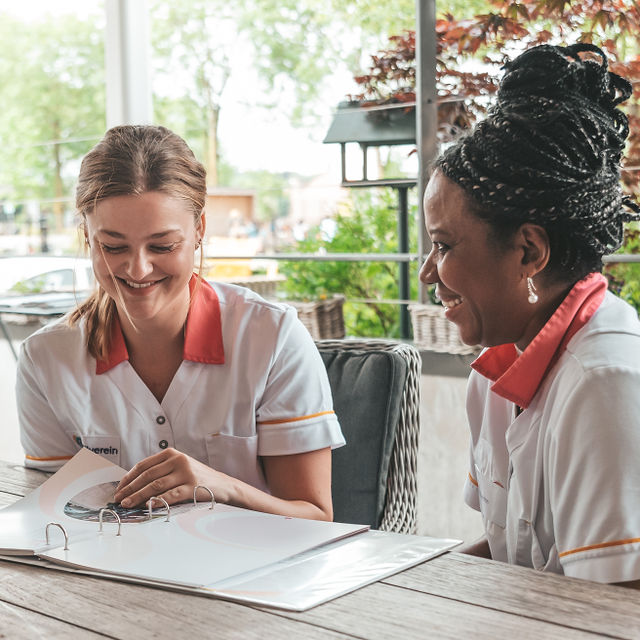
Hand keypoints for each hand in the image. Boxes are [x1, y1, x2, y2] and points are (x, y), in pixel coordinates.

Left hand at [113, 448, 231, 507]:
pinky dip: (158, 500)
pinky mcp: (192, 486)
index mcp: (172, 454)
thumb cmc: (196, 478)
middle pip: (147, 475)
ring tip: (127, 504)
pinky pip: (171, 495)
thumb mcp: (179, 467)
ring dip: (138, 496)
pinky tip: (148, 506)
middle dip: (130, 488)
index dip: (128, 478)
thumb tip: (133, 485)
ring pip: (156, 485)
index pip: (143, 465)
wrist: (222, 485)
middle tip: (119, 499)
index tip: (119, 489)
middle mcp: (178, 460)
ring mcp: (186, 473)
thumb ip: (160, 471)